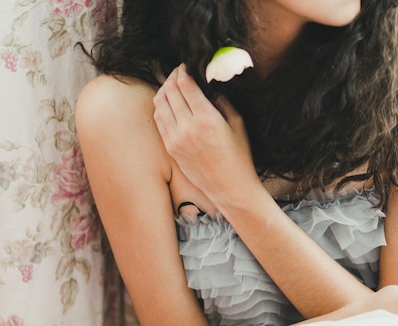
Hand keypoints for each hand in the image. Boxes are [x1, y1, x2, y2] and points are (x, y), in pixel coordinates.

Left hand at [153, 64, 260, 203]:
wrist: (229, 187)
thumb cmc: (239, 156)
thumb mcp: (237, 124)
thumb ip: (222, 101)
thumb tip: (209, 86)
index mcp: (206, 119)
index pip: (185, 84)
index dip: (183, 70)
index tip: (186, 66)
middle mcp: (187, 127)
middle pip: (169, 90)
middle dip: (173, 76)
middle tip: (179, 72)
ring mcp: (175, 139)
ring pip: (159, 103)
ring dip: (164, 90)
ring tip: (173, 86)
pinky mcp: (170, 148)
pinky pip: (159, 120)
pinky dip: (161, 107)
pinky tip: (169, 104)